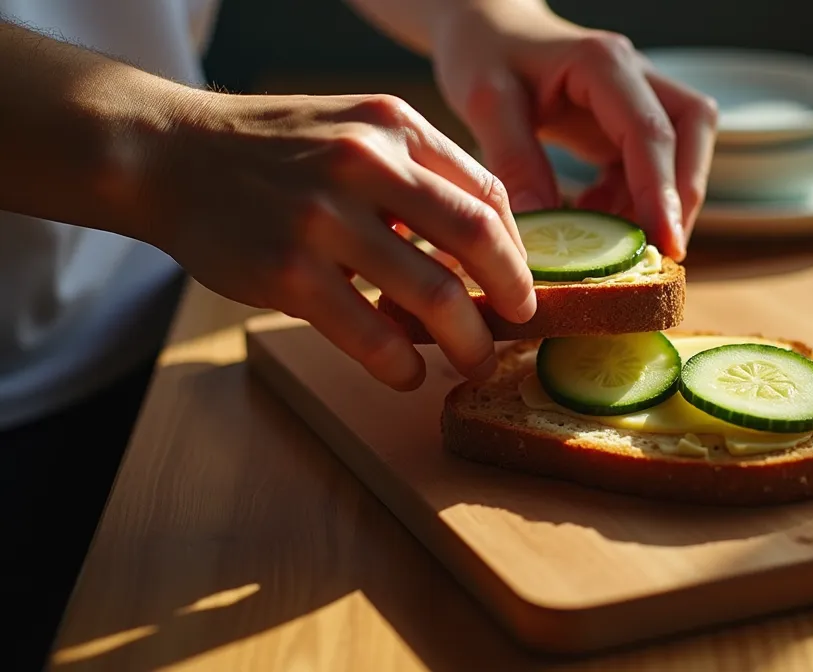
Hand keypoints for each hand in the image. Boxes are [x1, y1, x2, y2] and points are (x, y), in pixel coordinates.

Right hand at [143, 89, 535, 389]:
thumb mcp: (353, 130)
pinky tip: (406, 373)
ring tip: (472, 361)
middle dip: (511, 294)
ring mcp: (324, 218)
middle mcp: (364, 163)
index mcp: (393, 126)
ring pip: (433, 294)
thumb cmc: (273, 151)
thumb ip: (415, 173)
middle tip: (519, 326)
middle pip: (476, 240)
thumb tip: (484, 247)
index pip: (486, 192)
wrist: (168, 154)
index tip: (519, 283)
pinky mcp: (287, 271)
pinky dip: (401, 364)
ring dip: (466, 341)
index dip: (517, 248)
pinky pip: (370, 333)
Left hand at [430, 1, 717, 260]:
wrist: (486, 30)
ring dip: (661, 199)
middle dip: (683, 193)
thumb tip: (544, 227)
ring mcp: (636, 97)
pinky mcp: (626, 123)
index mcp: (601, 63)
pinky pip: (650, 164)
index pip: (649, 129)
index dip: (661, 190)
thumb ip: (514, 161)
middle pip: (692, 129)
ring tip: (617, 238)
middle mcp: (633, 74)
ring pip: (682, 147)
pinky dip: (633, 197)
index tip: (665, 243)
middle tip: (662, 249)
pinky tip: (595, 214)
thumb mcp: (485, 102)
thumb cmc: (484, 53)